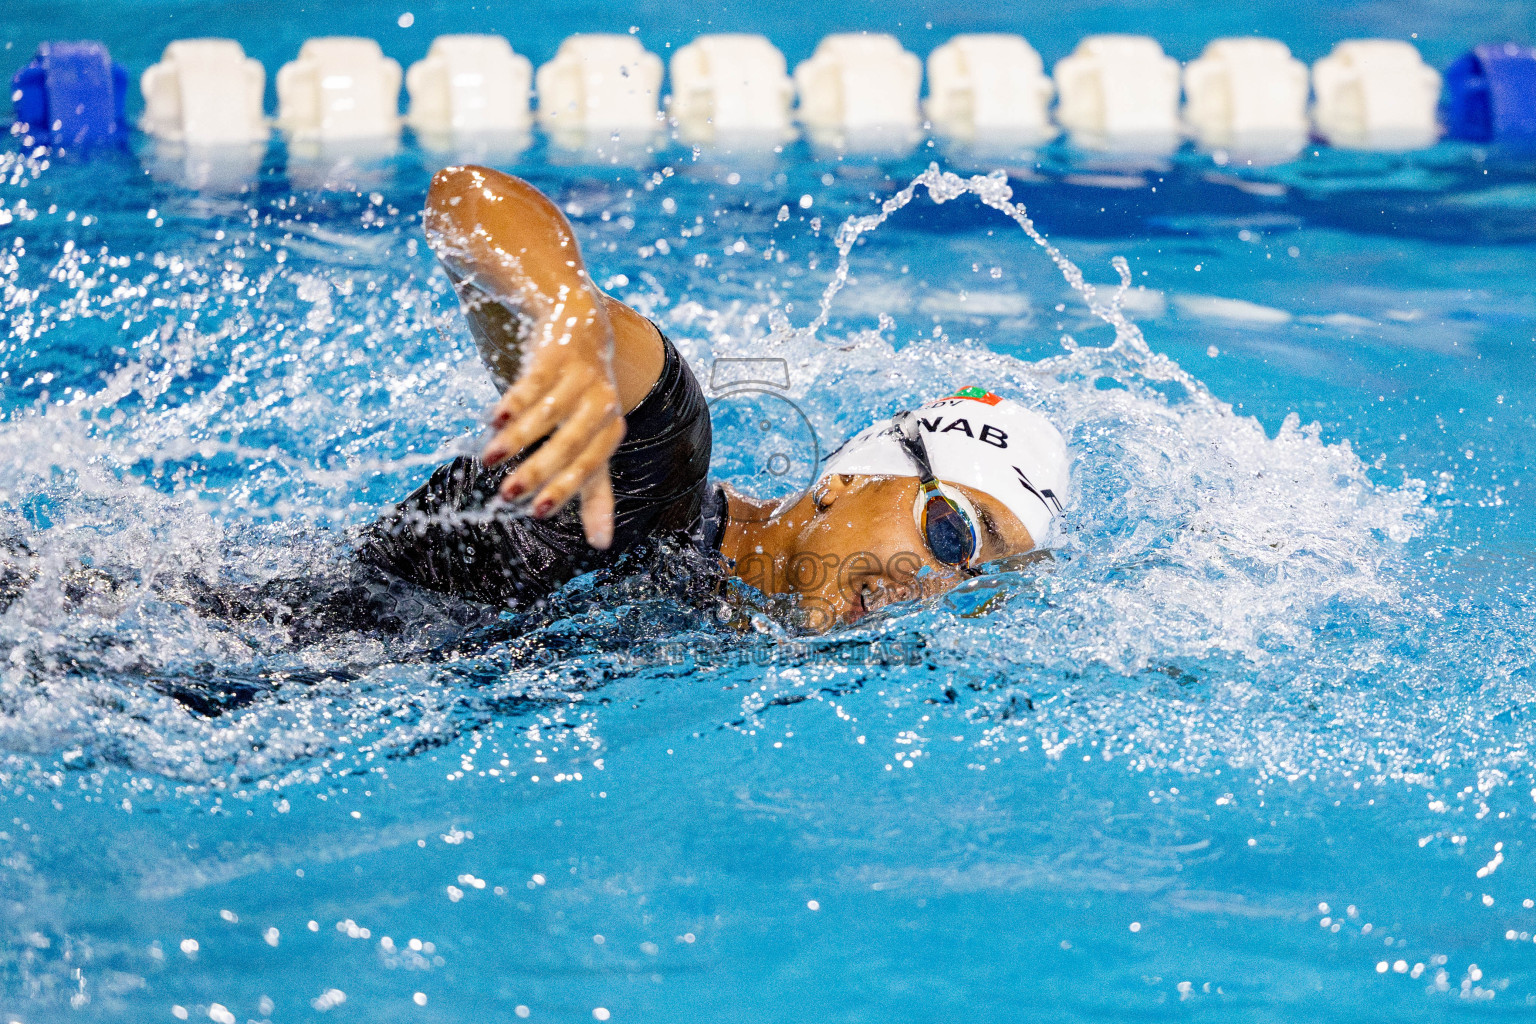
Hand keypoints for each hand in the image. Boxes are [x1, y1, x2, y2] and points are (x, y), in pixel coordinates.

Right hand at [481, 306, 625, 549]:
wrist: (580, 324)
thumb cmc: (584, 399)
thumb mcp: (593, 443)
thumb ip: (594, 492)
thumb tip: (602, 546)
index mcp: (610, 430)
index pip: (589, 466)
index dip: (564, 489)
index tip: (535, 512)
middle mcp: (601, 404)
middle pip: (570, 442)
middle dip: (539, 470)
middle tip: (507, 494)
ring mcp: (580, 377)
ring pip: (548, 413)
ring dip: (518, 438)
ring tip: (490, 460)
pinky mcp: (556, 355)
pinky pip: (535, 380)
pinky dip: (515, 399)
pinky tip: (494, 418)